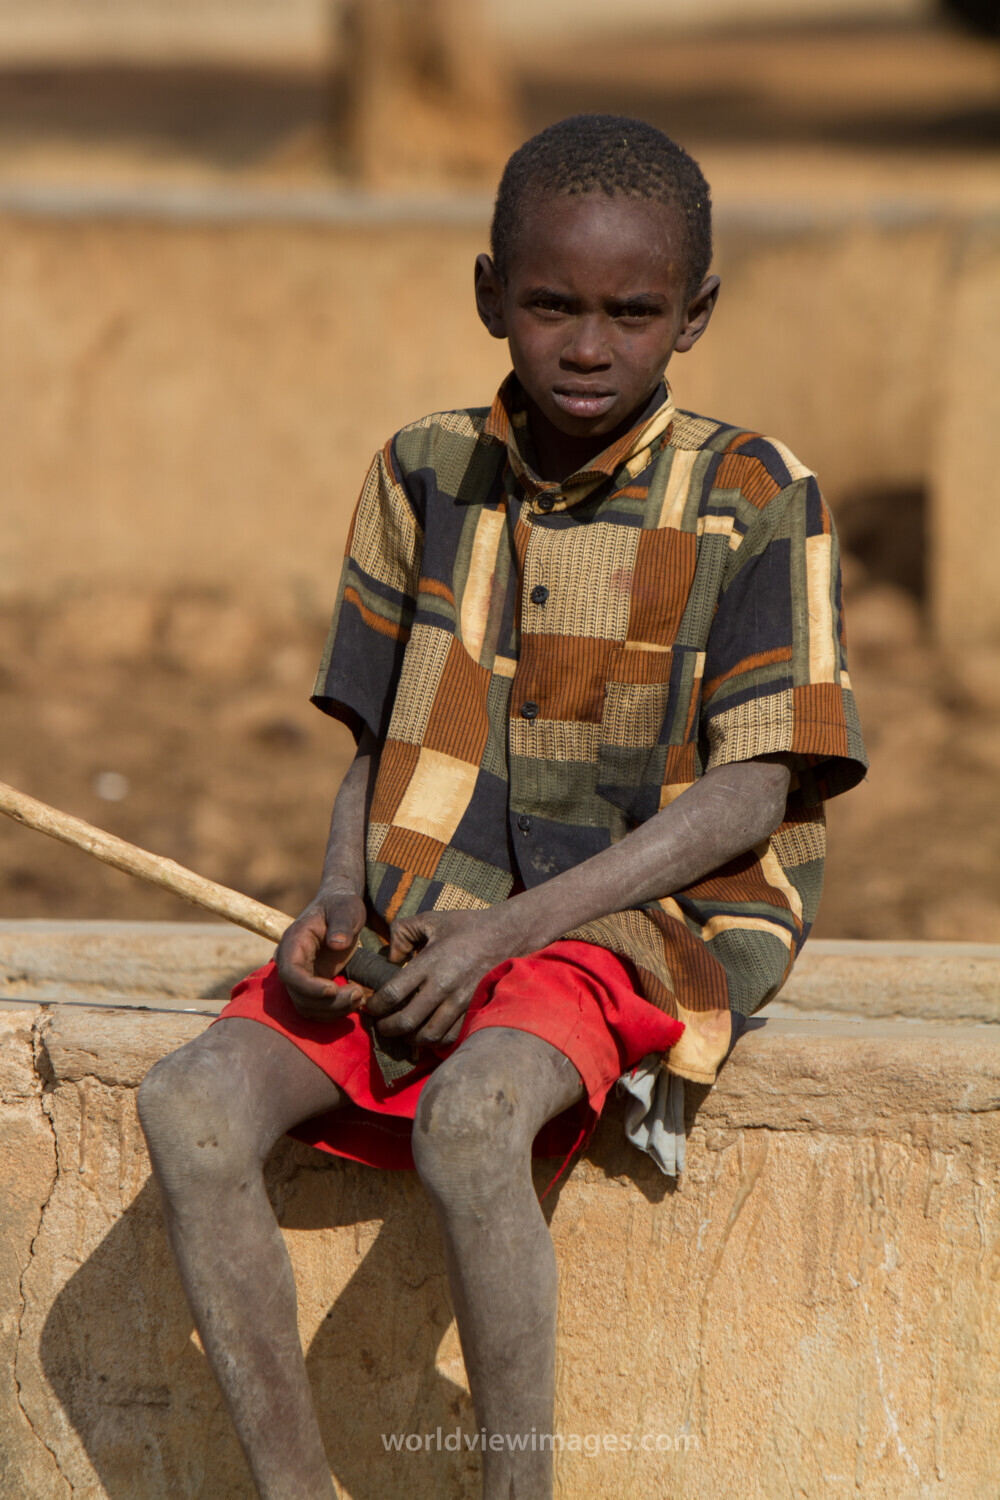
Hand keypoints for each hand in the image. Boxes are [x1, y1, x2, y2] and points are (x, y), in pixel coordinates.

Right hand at [276, 889, 366, 1019]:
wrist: (339, 909)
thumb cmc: (341, 906)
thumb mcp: (346, 909)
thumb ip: (341, 924)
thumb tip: (336, 944)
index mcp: (294, 942)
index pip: (290, 972)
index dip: (308, 987)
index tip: (332, 990)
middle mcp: (291, 962)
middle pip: (298, 995)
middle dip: (328, 1002)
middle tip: (358, 995)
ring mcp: (300, 976)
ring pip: (306, 1006)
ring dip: (333, 1010)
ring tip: (360, 998)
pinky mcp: (311, 985)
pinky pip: (316, 1008)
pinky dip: (334, 1011)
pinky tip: (355, 1001)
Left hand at [363, 906, 519, 1047]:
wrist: (507, 935)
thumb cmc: (466, 926)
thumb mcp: (431, 919)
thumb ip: (402, 932)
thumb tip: (390, 957)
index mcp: (430, 963)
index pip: (393, 994)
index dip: (375, 1006)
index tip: (369, 1007)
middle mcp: (443, 986)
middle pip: (406, 1022)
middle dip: (387, 1029)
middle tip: (380, 1026)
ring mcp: (460, 1001)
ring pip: (427, 1035)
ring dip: (409, 1039)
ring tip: (402, 1033)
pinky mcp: (473, 1010)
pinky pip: (449, 1037)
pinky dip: (433, 1041)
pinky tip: (426, 1033)